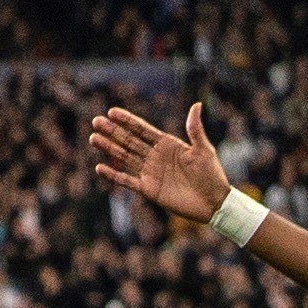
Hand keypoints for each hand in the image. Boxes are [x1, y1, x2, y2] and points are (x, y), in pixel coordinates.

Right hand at [90, 102, 233, 221]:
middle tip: (96, 121)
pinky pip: (127, 180)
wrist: (213, 202)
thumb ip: (195, 129)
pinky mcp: (149, 189)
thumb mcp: (203, 149)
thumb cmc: (211, 174)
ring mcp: (151, 173)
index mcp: (167, 144)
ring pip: (125, 158)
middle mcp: (156, 156)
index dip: (128, 121)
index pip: (143, 129)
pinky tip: (100, 167)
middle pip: (129, 141)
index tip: (112, 112)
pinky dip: (114, 175)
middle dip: (113, 131)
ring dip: (109, 148)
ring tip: (94, 138)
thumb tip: (196, 105)